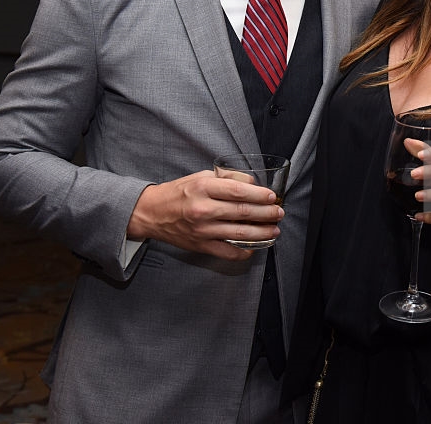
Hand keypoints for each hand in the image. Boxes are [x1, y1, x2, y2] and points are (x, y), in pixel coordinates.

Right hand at [127, 171, 282, 259]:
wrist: (151, 213)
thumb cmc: (178, 193)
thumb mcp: (201, 177)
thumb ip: (227, 178)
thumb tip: (252, 184)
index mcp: (203, 188)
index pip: (238, 192)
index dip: (259, 195)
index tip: (272, 197)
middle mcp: (203, 209)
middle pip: (243, 213)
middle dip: (266, 213)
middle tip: (279, 213)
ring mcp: (202, 230)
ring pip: (239, 234)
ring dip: (262, 232)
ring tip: (274, 230)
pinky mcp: (200, 245)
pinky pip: (227, 252)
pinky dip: (244, 252)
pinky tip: (255, 247)